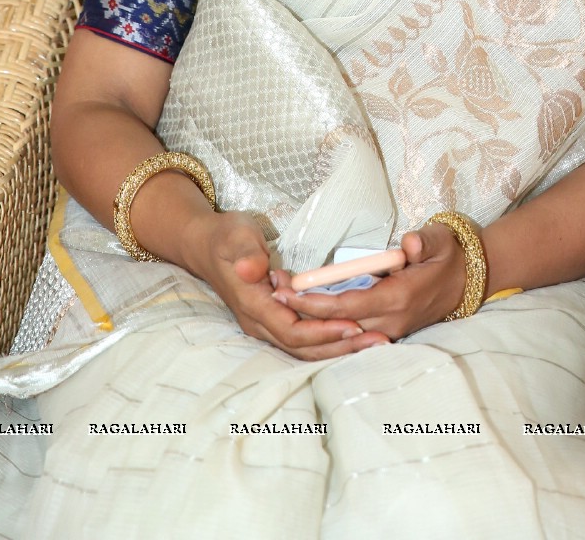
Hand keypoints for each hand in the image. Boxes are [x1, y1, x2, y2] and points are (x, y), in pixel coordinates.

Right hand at [187, 211, 386, 360]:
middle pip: (302, 347)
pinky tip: (353, 337)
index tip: (353, 325)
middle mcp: (259, 323)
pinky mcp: (274, 320)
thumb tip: (253, 269)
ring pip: (304, 347)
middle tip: (378, 340)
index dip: (322, 331)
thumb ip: (246, 253)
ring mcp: (266, 325)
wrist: (207, 246)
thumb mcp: (234, 236)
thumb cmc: (226, 238)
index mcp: (253, 305)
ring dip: (339, 348)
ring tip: (374, 343)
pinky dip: (329, 340)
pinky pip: (304, 338)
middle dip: (340, 346)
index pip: (291, 330)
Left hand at [270, 221, 468, 340]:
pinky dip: (328, 322)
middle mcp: (391, 321)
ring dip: (312, 318)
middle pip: (338, 324)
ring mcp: (389, 329)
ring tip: (282, 298)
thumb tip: (409, 243)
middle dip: (305, 311)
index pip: (349, 307)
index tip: (291, 292)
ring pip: (342, 330)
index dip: (318, 303)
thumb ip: (423, 240)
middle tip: (274, 293)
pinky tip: (306, 309)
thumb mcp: (438, 240)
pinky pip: (351, 330)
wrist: (466, 279)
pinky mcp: (387, 330)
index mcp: (399, 298)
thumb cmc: (447, 255)